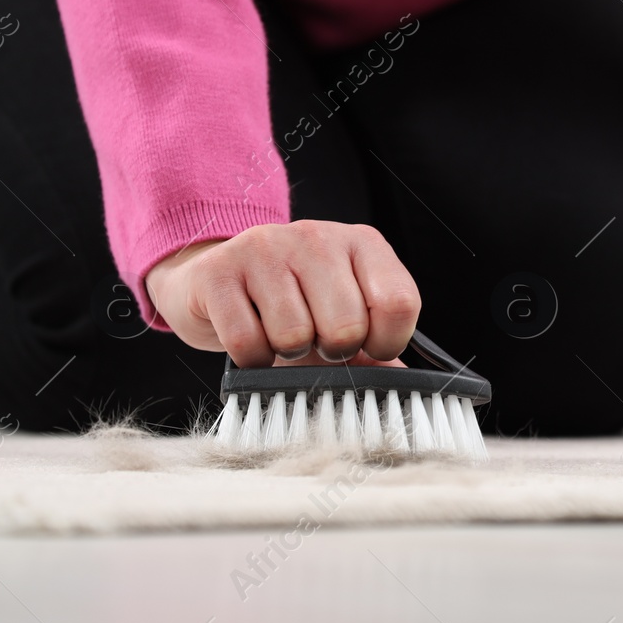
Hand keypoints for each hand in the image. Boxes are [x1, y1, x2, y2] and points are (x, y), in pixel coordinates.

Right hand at [144, 221, 420, 367]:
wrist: (217, 280)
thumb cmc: (294, 302)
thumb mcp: (344, 313)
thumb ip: (379, 345)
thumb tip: (405, 385)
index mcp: (362, 243)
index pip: (399, 303)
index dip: (385, 342)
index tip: (366, 347)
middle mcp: (317, 237)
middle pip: (347, 325)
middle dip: (332, 351)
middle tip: (315, 339)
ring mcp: (266, 248)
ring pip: (294, 334)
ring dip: (287, 352)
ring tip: (281, 333)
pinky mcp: (218, 272)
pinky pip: (246, 341)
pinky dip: (251, 357)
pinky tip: (252, 337)